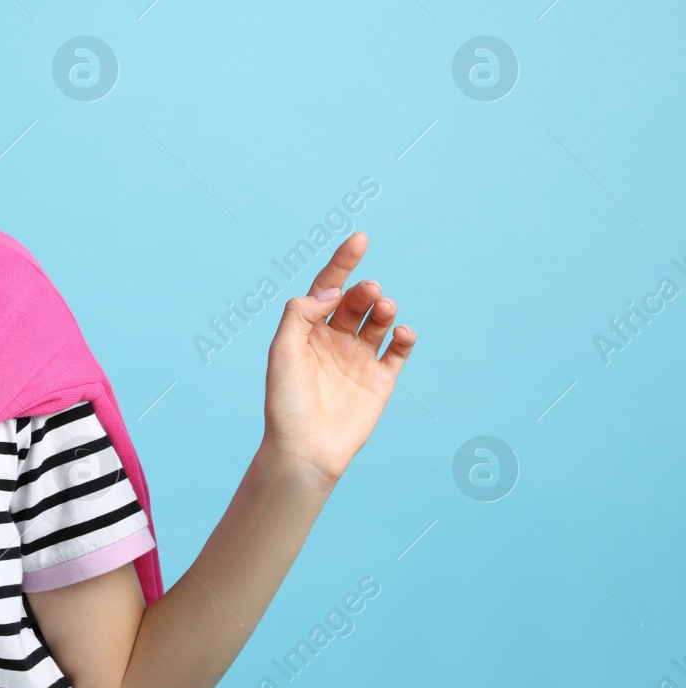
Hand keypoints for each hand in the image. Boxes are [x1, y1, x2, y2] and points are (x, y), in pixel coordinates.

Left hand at [261, 231, 415, 484]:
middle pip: (355, 301)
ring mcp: (358, 359)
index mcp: (307, 330)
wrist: (305, 449)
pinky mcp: (380, 380)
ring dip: (384, 309)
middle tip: (370, 292)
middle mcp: (334, 340)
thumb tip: (334, 292)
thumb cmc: (286, 401)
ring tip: (384, 308)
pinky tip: (400, 333)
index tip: (360, 239)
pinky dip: (403, 337)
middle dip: (365, 291)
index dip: (343, 262)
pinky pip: (397, 351)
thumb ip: (301, 314)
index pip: (328, 287)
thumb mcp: (283, 350)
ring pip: (378, 321)